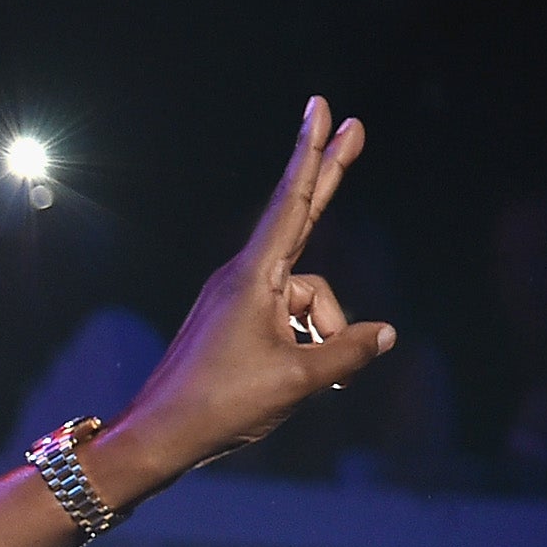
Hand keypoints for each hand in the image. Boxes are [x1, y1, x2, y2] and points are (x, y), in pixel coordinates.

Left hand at [122, 97, 395, 466]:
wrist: (160, 437)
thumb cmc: (222, 406)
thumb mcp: (298, 380)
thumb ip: (347, 352)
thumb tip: (386, 335)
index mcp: (253, 277)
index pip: (293, 202)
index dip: (313, 155)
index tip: (320, 109)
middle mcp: (245, 277)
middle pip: (302, 218)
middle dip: (330, 176)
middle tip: (354, 125)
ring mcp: (239, 300)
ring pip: (309, 300)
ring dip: (326, 335)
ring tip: (317, 380)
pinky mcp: (236, 323)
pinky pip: (290, 321)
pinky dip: (308, 346)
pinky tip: (307, 381)